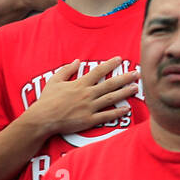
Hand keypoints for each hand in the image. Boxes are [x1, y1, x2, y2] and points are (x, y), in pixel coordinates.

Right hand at [27, 57, 141, 135]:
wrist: (42, 119)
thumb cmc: (47, 100)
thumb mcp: (54, 81)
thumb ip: (67, 70)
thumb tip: (77, 61)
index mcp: (80, 84)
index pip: (98, 71)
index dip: (110, 64)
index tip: (120, 59)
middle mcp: (87, 94)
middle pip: (110, 84)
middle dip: (125, 78)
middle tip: (137, 73)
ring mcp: (89, 108)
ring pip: (111, 98)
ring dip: (125, 93)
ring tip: (135, 88)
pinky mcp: (89, 120)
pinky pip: (106, 115)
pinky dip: (117, 112)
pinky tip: (127, 109)